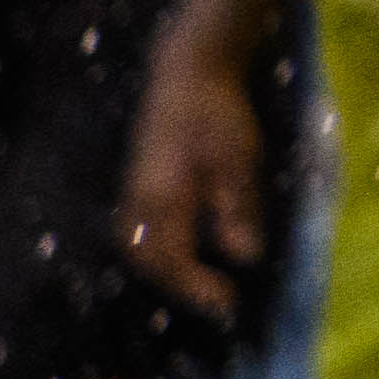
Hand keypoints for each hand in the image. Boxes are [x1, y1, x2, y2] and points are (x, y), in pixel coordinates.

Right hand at [125, 22, 278, 318]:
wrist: (186, 73)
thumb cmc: (216, 112)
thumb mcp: (239, 157)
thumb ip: (239, 207)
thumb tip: (245, 257)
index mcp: (162, 200)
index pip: (173, 260)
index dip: (198, 288)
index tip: (227, 305)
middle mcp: (139, 204)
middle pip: (147, 261)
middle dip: (178, 285)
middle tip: (215, 299)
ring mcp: (133, 195)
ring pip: (138, 249)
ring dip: (165, 270)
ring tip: (198, 282)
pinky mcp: (137, 187)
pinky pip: (138, 233)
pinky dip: (157, 251)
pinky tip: (182, 251)